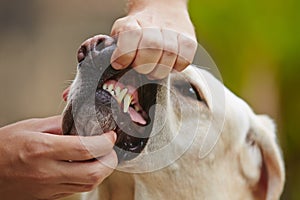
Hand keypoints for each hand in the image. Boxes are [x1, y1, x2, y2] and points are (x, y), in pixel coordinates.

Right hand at [0, 116, 116, 199]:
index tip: (110, 136)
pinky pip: (77, 189)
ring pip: (89, 185)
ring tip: (100, 157)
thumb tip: (82, 122)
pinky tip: (85, 167)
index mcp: (42, 150)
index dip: (105, 142)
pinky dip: (88, 178)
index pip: (86, 148)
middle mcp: (48, 172)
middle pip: (94, 173)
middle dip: (109, 160)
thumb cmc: (3, 147)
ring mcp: (49, 188)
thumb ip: (59, 124)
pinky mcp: (49, 197)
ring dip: (102, 171)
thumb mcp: (30, 127)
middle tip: (109, 148)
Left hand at [110, 0, 196, 78]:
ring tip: (153, 70)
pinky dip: (175, 68)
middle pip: (151, 47)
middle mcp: (155, 24)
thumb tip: (114, 66)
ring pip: (169, 55)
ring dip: (159, 70)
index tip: (119, 64)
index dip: (124, 54)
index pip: (130, 36)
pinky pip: (184, 60)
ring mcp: (174, 32)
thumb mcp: (122, 31)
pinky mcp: (189, 40)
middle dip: (143, 65)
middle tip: (141, 69)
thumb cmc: (138, 27)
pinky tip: (168, 65)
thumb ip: (115, 47)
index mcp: (134, 22)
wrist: (162, 8)